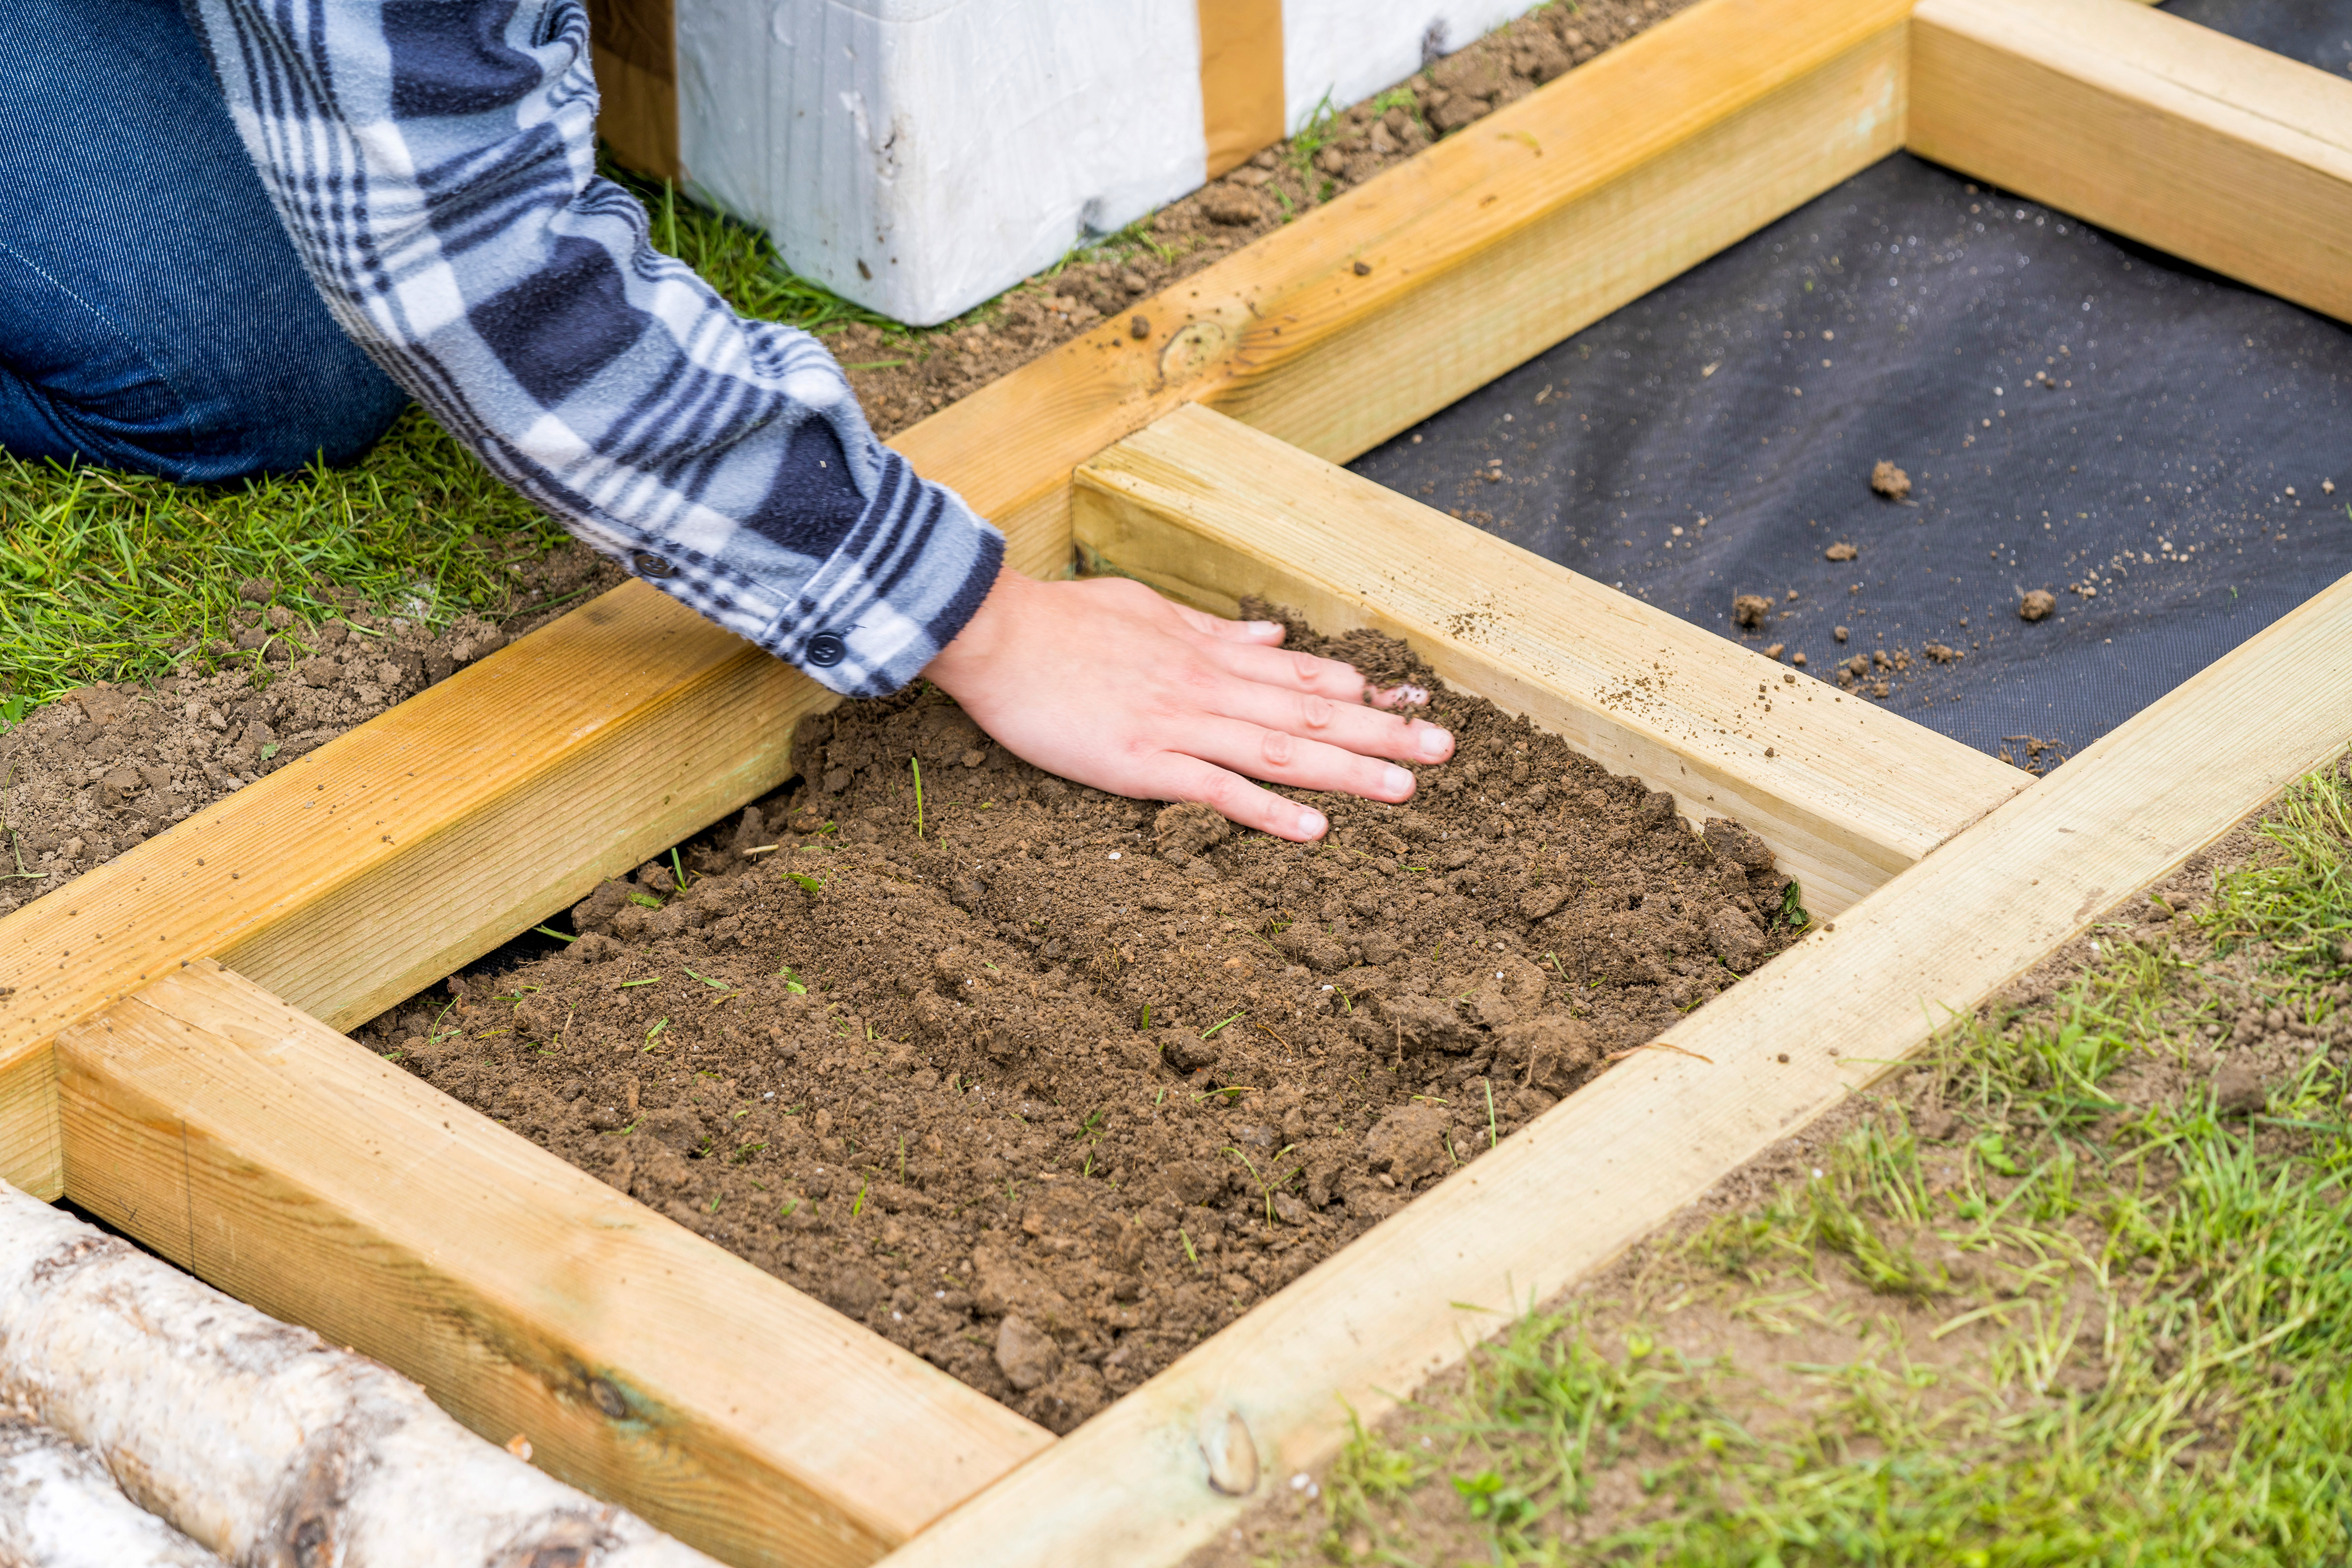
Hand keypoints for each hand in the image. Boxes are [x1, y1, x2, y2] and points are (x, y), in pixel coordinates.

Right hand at [921, 568, 1453, 840]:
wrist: (992, 633)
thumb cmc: (1060, 622)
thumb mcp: (1145, 611)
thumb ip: (1210, 630)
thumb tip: (1271, 636)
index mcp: (1204, 654)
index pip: (1297, 673)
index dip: (1357, 691)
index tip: (1410, 704)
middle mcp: (1204, 688)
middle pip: (1308, 710)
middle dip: (1381, 732)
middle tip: (1446, 749)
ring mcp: (1176, 726)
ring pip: (1279, 749)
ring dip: (1347, 771)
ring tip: (1407, 789)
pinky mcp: (1140, 763)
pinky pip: (1217, 791)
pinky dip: (1269, 811)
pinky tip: (1314, 830)